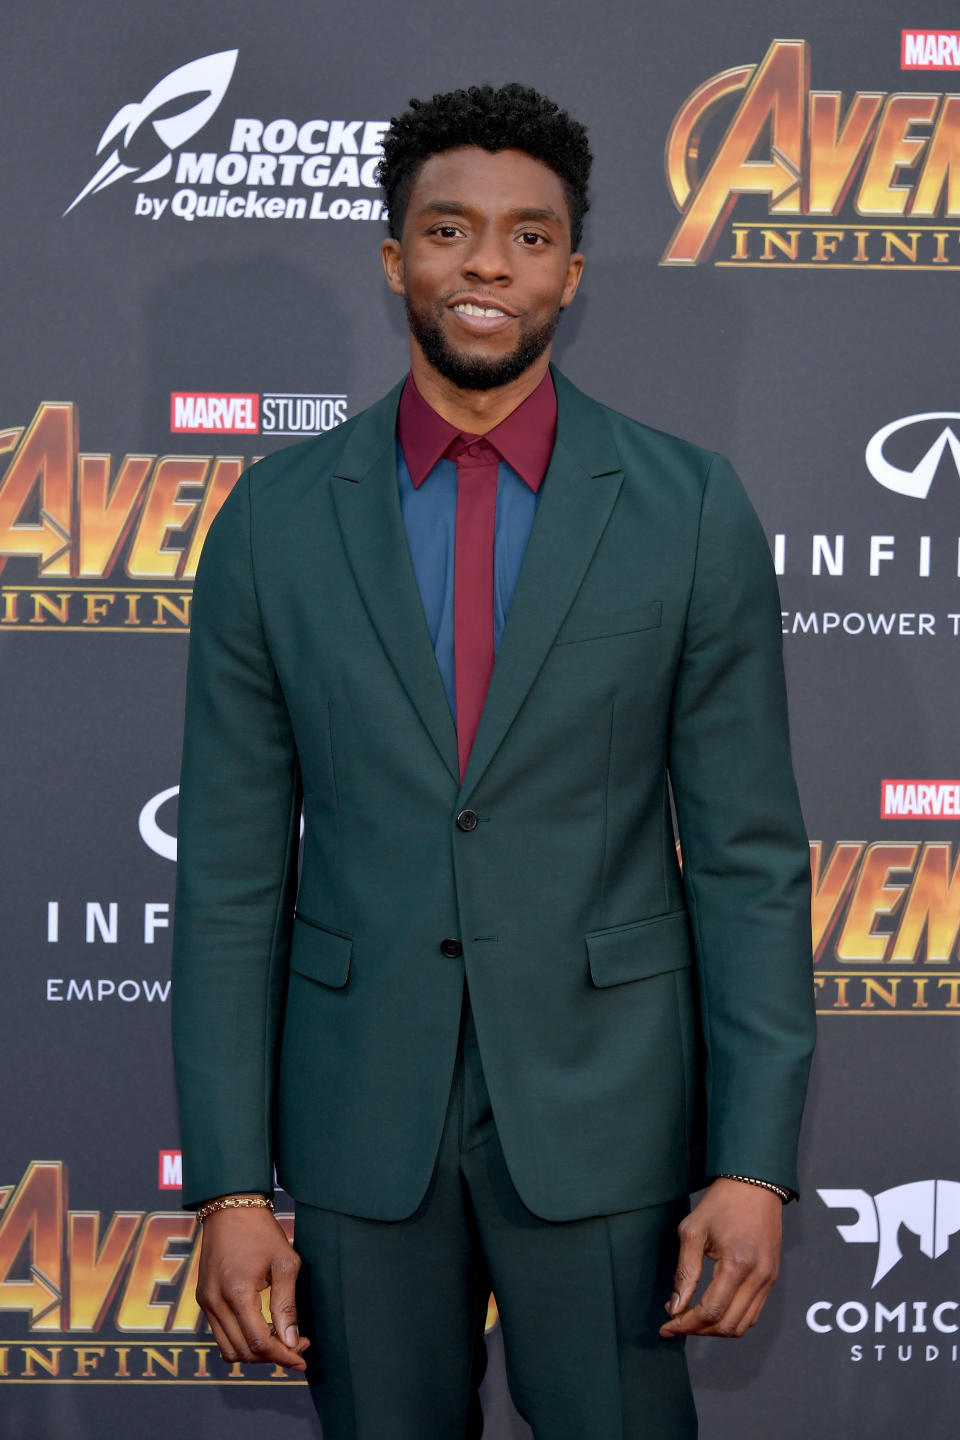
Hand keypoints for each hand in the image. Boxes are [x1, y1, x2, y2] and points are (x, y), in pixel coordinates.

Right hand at [196, 1202, 309, 1369]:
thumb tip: (293, 1342)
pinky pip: (220, 1335)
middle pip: (243, 1352)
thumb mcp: (284, 1262)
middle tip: (297, 1345)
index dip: (283, 1355)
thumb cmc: (261, 1231)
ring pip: (229, 1350)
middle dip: (272, 1356)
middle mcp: (215, 1302)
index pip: (259, 1342)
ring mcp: (205, 1302)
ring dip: (255, 1352)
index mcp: (237, 1293)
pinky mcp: (203, 1299)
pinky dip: (241, 1340)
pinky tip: (262, 1328)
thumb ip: (287, 1304)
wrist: (230, 1207)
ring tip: (280, 1340)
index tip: (302, 1357)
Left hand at [659, 1178, 780, 1338]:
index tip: (666, 1326)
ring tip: (692, 1318)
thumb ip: (685, 1272)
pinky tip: (713, 1308)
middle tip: (675, 1323)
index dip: (685, 1324)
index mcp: (737, 1265)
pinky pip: (753, 1312)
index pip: (710, 1311)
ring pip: (742, 1325)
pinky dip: (732, 1318)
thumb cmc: (721, 1202)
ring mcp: (769, 1279)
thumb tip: (676, 1307)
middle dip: (698, 1330)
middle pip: (727, 1325)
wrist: (754, 1183)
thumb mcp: (693, 1231)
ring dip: (715, 1328)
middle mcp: (758, 1277)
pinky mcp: (772, 1277)